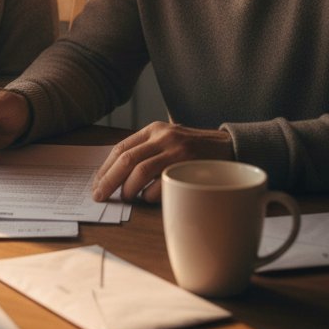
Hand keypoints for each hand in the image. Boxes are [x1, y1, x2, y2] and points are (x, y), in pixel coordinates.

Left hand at [92, 121, 233, 202]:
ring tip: (126, 198)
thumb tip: (115, 175)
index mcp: (154, 129)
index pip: (121, 148)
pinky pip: (160, 184)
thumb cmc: (195, 150)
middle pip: (126, 159)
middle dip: (108, 180)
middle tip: (99, 196)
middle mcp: (163, 136)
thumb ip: (147, 151)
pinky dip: (150, 195)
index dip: (105, 168)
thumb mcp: (169, 141)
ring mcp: (176, 150)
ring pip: (139, 171)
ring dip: (128, 189)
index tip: (96, 184)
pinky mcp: (189, 166)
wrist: (232, 147)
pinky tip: (149, 199)